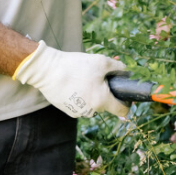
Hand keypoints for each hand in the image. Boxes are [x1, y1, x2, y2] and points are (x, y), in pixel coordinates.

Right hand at [13, 41, 129, 117]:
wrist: (47, 70)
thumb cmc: (76, 66)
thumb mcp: (101, 62)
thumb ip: (119, 69)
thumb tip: (128, 73)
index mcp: (102, 101)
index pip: (122, 111)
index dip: (126, 102)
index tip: (124, 94)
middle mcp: (91, 111)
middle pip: (106, 105)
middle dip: (106, 92)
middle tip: (100, 77)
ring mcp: (78, 112)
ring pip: (93, 104)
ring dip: (93, 94)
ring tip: (84, 78)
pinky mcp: (67, 110)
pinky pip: (81, 104)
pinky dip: (81, 96)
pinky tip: (74, 83)